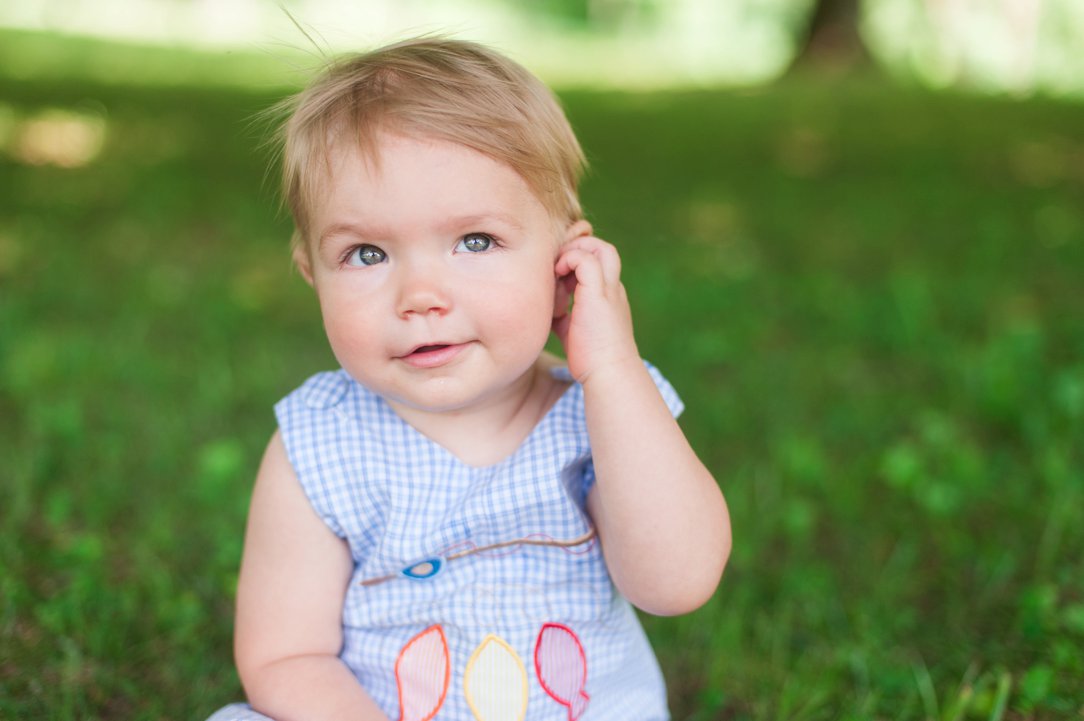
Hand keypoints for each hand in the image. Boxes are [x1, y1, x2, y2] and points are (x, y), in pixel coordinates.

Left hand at [552, 236, 639, 381]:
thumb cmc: (592, 360)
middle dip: (578, 248)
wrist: (609, 373)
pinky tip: (557, 278)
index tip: (556, 280)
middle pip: (603, 249)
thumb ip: (565, 318)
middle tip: (557, 267)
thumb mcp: (575, 332)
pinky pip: (585, 259)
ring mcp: (608, 289)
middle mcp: (612, 288)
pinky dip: (568, 260)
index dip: (575, 263)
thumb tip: (550, 314)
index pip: (597, 263)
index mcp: (609, 297)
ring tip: (557, 272)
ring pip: (599, 247)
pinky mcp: (598, 294)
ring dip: (573, 252)